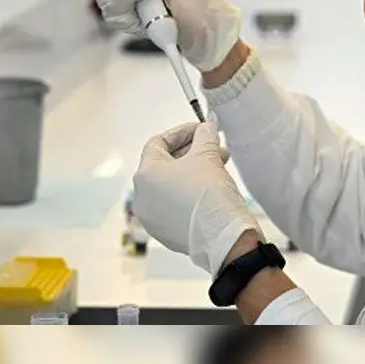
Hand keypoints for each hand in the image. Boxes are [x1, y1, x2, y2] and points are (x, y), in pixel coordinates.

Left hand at [132, 122, 262, 276]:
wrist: (223, 236)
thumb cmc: (209, 193)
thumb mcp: (207, 155)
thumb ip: (205, 135)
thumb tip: (207, 127)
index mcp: (145, 174)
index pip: (158, 143)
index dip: (182, 132)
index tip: (202, 129)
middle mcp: (142, 197)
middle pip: (164, 165)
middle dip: (191, 153)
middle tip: (215, 148)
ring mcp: (151, 218)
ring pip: (170, 186)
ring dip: (192, 173)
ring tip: (218, 168)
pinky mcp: (164, 233)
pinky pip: (174, 206)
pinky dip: (189, 194)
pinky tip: (211, 190)